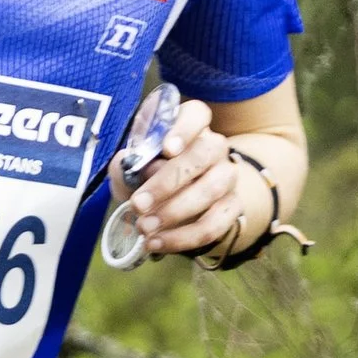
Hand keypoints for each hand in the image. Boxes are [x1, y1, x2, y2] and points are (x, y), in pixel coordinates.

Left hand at [114, 98, 257, 258]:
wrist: (174, 204)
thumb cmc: (148, 177)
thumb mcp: (131, 168)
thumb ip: (124, 164)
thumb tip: (126, 165)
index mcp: (190, 127)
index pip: (197, 115)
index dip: (184, 129)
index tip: (166, 148)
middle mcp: (214, 148)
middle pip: (202, 155)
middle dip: (167, 182)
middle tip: (138, 205)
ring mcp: (227, 177)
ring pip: (211, 190)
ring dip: (175, 212)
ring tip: (144, 228)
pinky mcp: (232, 207)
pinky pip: (215, 224)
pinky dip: (183, 238)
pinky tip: (157, 243)